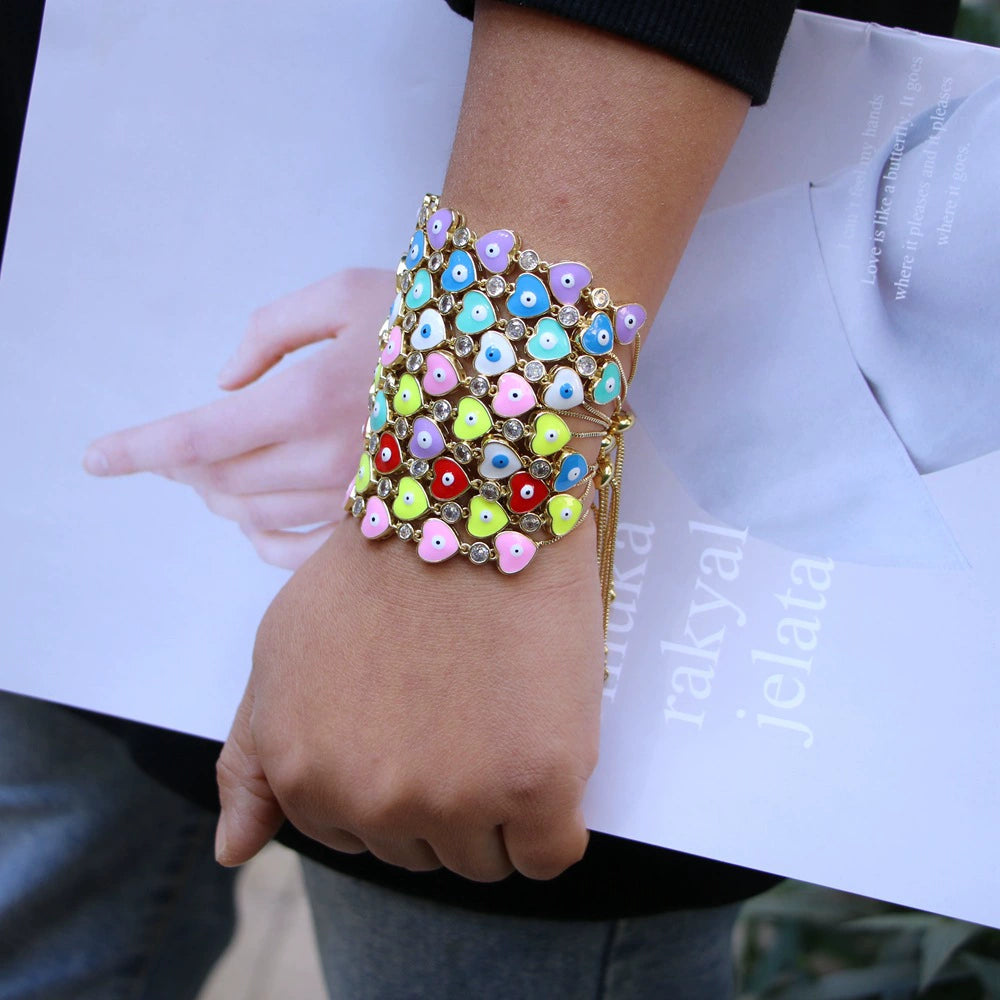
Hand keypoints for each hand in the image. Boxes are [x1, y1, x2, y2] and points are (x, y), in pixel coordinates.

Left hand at [83, 268, 394, 568]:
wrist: (508, 368)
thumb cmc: (424, 319)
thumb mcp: (340, 292)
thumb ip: (268, 331)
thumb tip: (225, 383)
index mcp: (310, 396)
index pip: (200, 437)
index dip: (139, 449)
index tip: (95, 459)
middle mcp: (328, 458)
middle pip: (220, 482)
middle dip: (184, 467)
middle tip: (179, 448)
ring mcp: (354, 498)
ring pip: (253, 516)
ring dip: (218, 495)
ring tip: (215, 474)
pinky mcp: (376, 522)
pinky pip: (300, 552)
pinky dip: (260, 540)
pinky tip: (252, 524)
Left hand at [214, 515, 604, 881]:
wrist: (469, 506)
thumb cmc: (376, 572)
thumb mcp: (280, 654)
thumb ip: (252, 760)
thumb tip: (234, 851)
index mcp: (304, 775)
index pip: (357, 841)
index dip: (395, 782)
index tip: (419, 722)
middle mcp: (372, 801)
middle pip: (423, 853)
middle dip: (443, 794)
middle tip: (463, 708)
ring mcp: (456, 798)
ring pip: (485, 860)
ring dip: (499, 807)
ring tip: (502, 716)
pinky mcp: (537, 786)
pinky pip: (551, 856)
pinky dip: (555, 820)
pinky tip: (547, 752)